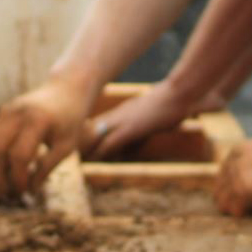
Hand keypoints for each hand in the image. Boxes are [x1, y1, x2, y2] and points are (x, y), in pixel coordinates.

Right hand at [0, 77, 93, 198]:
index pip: (19, 155)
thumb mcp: (66, 146)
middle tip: (6, 195)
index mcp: (38, 120)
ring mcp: (6, 111)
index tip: (24, 192)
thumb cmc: (70, 121)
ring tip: (1, 187)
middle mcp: (17, 113)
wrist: (66, 91)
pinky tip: (2, 172)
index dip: (19, 178)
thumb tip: (29, 191)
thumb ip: (47, 167)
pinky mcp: (1, 113)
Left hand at [82, 81, 215, 159]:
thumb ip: (147, 119)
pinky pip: (110, 142)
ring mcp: (124, 120)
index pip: (101, 121)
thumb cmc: (172, 100)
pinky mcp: (131, 129)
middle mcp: (120, 113)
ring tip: (78, 157)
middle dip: (83, 140)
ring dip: (88, 147)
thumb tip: (148, 127)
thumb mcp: (155, 110)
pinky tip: (94, 158)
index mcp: (125, 109)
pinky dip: (100, 151)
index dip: (90, 132)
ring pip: (97, 135)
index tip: (81, 140)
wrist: (178, 93)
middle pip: (93, 127)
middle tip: (73, 151)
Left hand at [213, 125, 251, 216]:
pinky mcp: (244, 190)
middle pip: (219, 193)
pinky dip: (250, 213)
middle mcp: (231, 165)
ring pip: (223, 205)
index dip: (236, 189)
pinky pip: (237, 212)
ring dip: (240, 208)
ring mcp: (236, 178)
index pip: (222, 179)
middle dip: (235, 201)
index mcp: (235, 153)